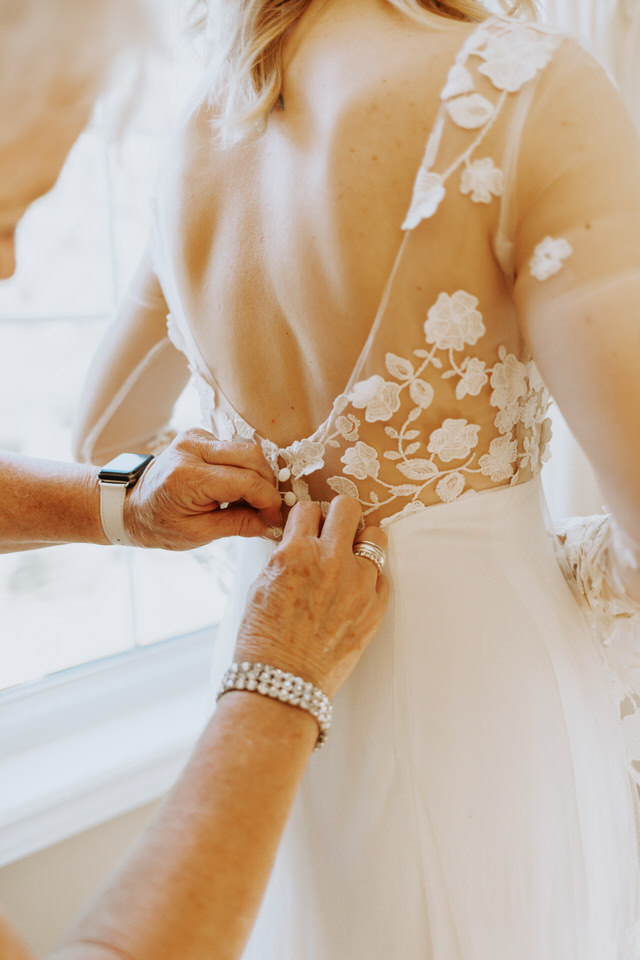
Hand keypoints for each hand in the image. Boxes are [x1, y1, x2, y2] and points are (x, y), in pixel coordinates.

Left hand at [123, 429, 282, 548]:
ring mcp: (195, 437)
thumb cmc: (159, 523)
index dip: (268, 501)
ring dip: (257, 475)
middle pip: (252, 456)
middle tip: (267, 510)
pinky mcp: (199, 435)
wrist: (132, 505)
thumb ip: (238, 525)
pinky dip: (244, 468)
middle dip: (267, 484)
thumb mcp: (198, 534)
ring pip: (247, 448)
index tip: (274, 518)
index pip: (246, 481)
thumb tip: (270, 523)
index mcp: (188, 477)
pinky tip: (235, 488)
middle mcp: (191, 449)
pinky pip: (235, 448)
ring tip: (250, 501)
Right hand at [234, 497, 388, 698]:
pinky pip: (382, 575)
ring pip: (375, 537)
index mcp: (297, 551)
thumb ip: (286, 555)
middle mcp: (331, 560)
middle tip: (334, 529)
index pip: (309, 508)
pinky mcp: (376, 605)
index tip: (309, 525)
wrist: (285, 681)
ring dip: (361, 543)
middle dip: (338, 515)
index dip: (307, 517)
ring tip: (350, 559)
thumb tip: (300, 539)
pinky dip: (369, 577)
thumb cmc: (265, 638)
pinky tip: (353, 591)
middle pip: (348, 508)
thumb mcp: (262, 585)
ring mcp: (359, 582)